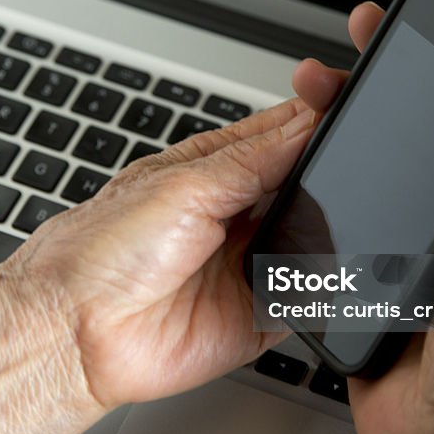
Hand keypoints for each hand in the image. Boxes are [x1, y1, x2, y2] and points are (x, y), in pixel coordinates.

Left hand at [0, 46, 361, 433]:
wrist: (78, 332)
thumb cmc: (103, 251)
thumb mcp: (184, 186)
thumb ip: (253, 159)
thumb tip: (308, 122)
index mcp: (211, 170)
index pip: (278, 134)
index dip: (313, 116)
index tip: (346, 100)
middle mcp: (232, 213)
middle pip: (304, 183)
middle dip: (332, 172)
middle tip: (354, 160)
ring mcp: (247, 262)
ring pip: (315, 236)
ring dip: (331, 228)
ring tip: (342, 215)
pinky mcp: (258, 312)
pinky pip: (308, 296)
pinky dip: (324, 286)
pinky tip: (329, 272)